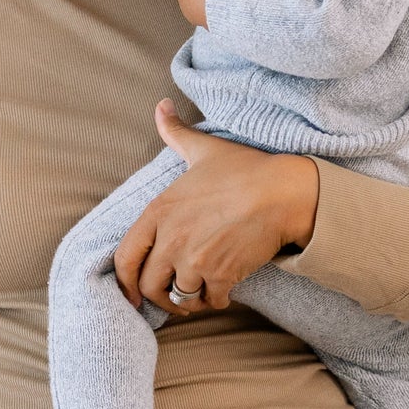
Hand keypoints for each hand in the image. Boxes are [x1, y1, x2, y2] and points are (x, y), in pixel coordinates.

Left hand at [115, 102, 320, 314]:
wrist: (284, 192)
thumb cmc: (245, 169)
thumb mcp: (204, 148)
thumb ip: (175, 133)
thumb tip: (161, 107)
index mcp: (159, 211)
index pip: (125, 257)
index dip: (124, 281)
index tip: (130, 294)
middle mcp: (171, 239)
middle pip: (148, 285)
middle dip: (157, 297)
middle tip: (170, 298)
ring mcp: (194, 260)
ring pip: (178, 297)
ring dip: (187, 301)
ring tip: (197, 296)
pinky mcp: (220, 275)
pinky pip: (209, 301)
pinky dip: (215, 301)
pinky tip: (222, 293)